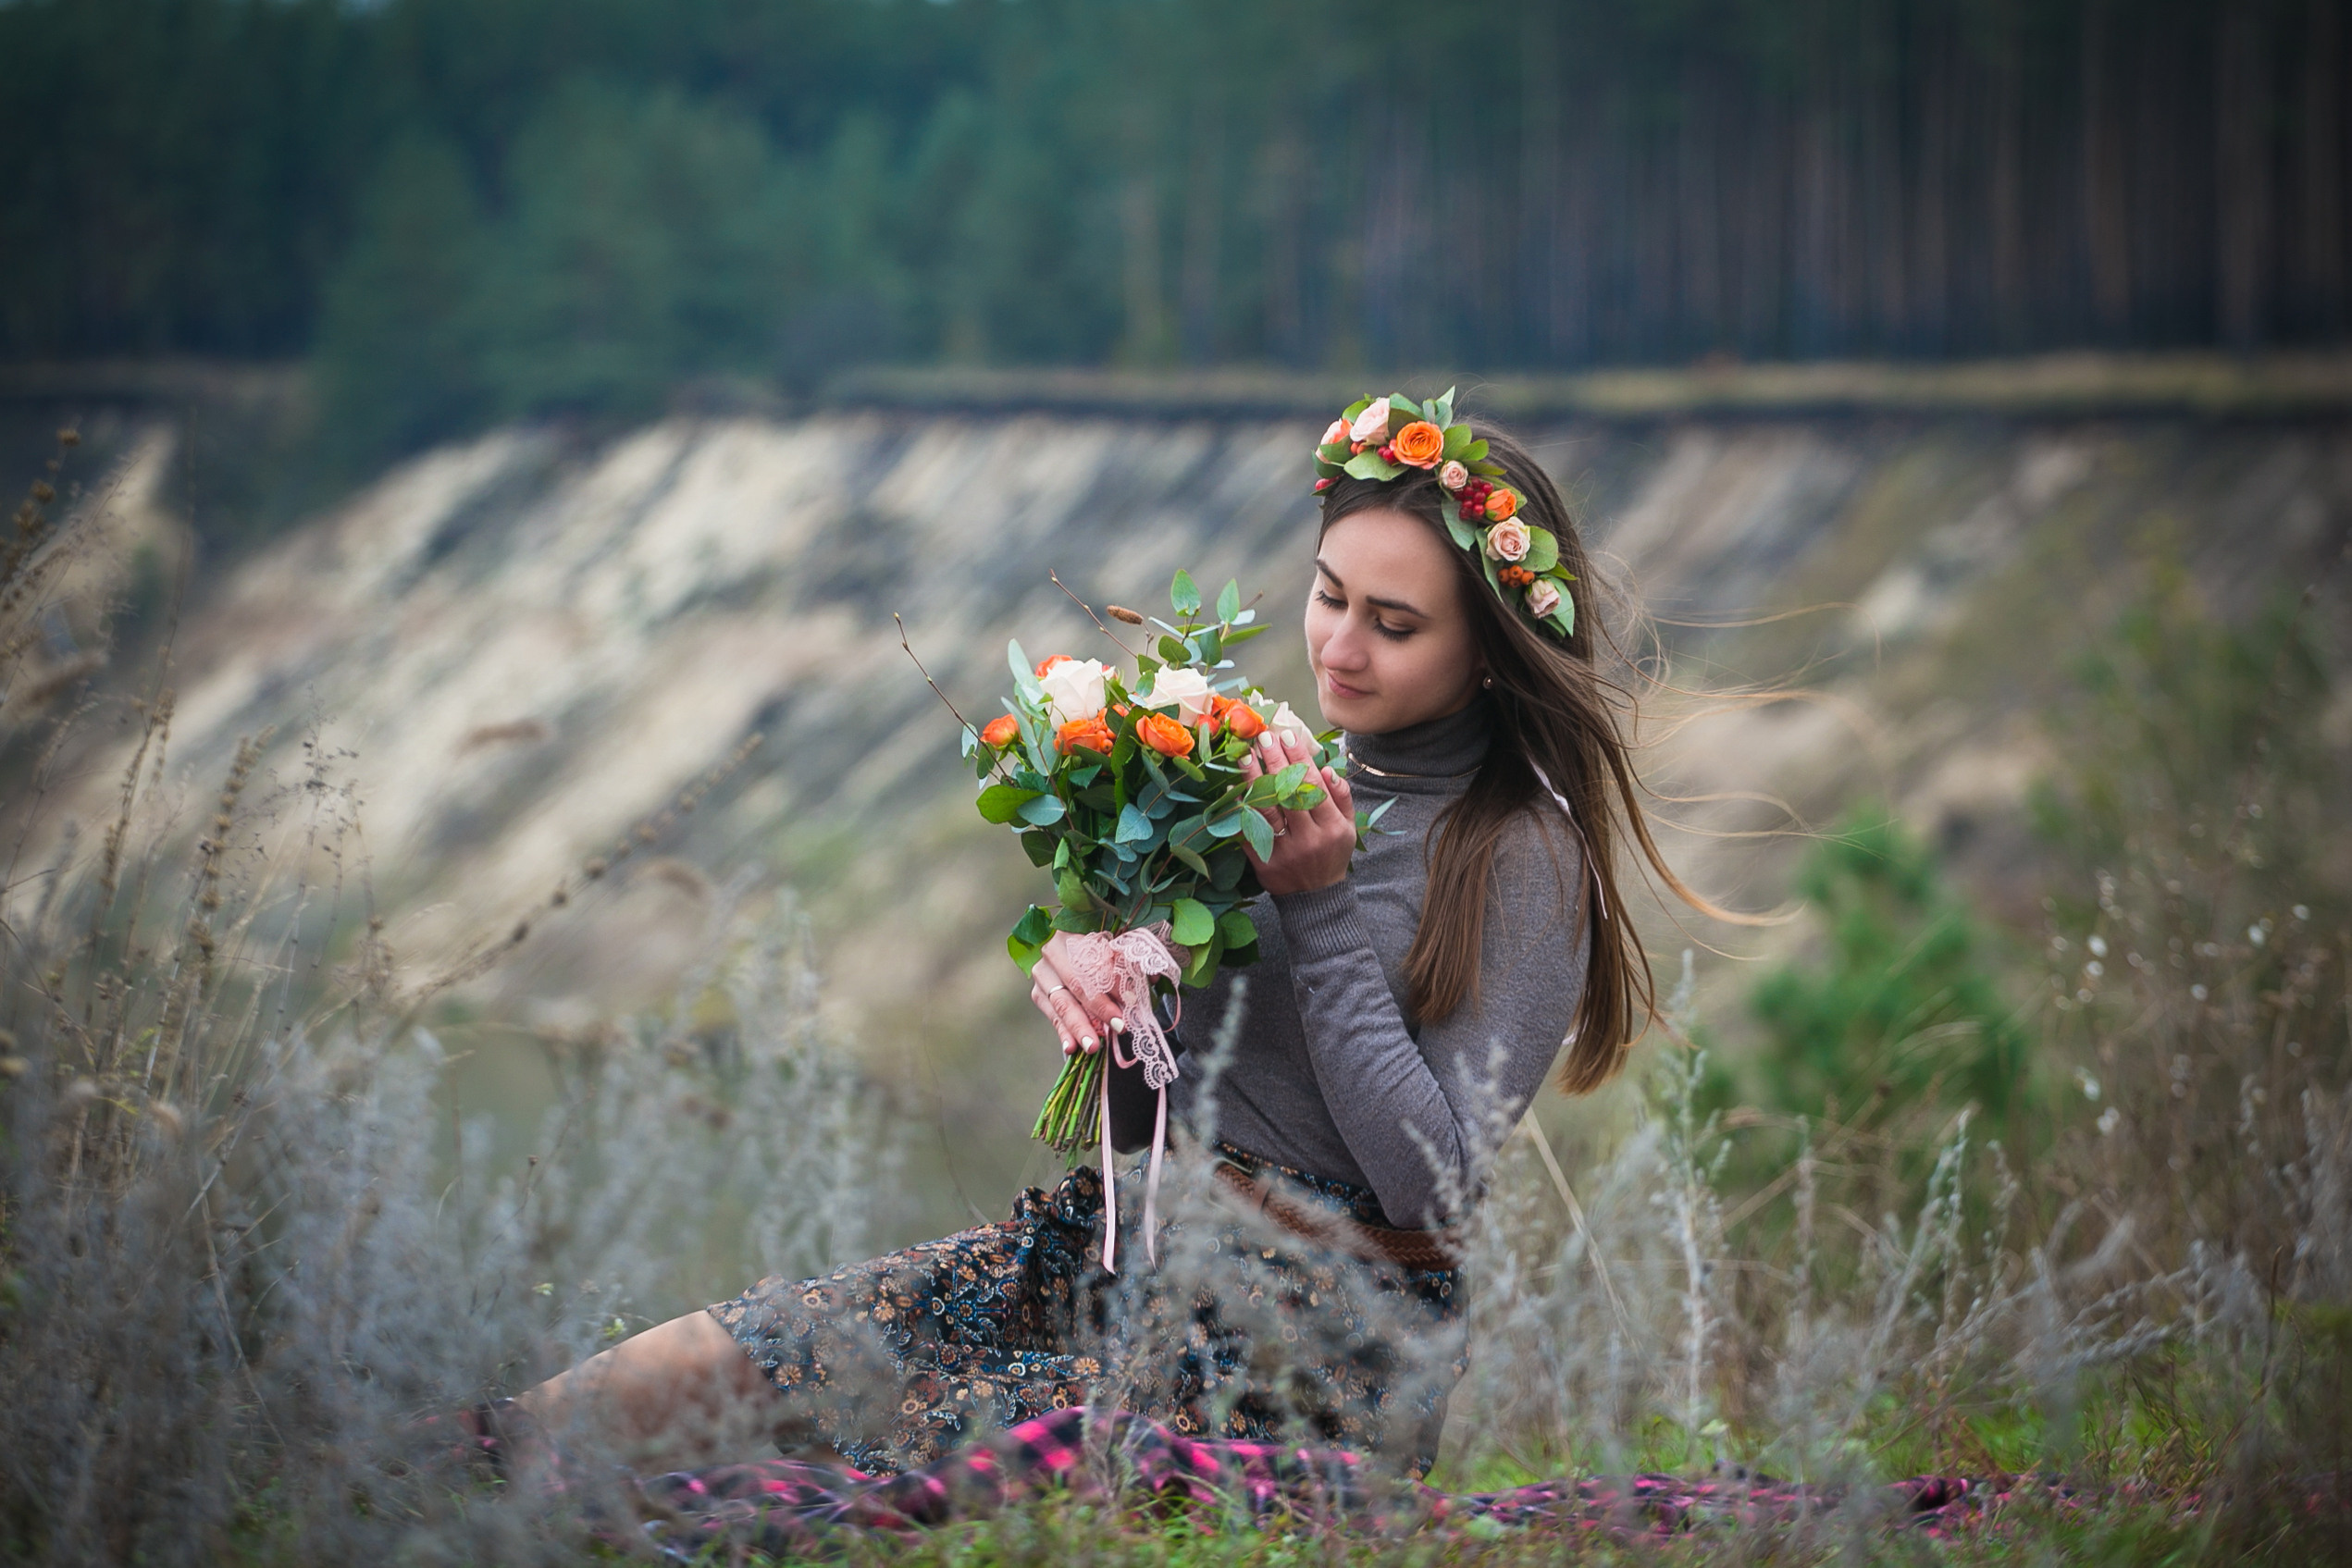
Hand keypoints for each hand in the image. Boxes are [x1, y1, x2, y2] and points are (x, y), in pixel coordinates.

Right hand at [1028, 931, 1124, 1057]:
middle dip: (1099, 1008)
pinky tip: (1071, 1047)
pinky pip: (1052, 1016)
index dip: (1113, 983)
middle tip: (1118, 1026)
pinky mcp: (1039, 994)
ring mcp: (1043, 975)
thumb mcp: (1112, 945)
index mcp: (1073, 935)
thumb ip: (1129, 960)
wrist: (1065, 950)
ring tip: (1093, 1046)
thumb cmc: (1095, 947)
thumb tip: (1151, 979)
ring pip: (1062, 1004)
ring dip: (1080, 1027)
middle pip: (1077, 984)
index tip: (1131, 1001)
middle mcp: (1053, 953)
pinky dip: (1063, 1033)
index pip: (1094, 961)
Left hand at [1237, 728, 1356, 894]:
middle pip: (1288, 793)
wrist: (1315, 897)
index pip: (1313, 785)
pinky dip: (1238, 809)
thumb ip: (1342, 797)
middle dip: (1275, 761)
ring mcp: (1284, 851)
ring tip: (1245, 754)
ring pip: (1266, 809)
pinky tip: (1230, 788)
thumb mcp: (1348, 827)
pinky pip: (1247, 831)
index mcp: (1332, 828)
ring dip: (1253, 779)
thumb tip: (1328, 768)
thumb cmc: (1332, 854)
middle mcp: (1309, 839)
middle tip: (1263, 736)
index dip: (1300, 758)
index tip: (1288, 735)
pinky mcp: (1263, 862)